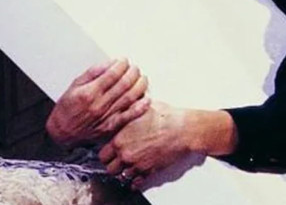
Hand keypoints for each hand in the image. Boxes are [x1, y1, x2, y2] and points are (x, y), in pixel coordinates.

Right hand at [46, 58, 149, 148]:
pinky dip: (140, 107)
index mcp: (89, 92)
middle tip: (134, 68)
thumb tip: (109, 63)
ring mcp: (106, 116)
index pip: (112, 74)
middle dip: (133, 72)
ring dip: (140, 85)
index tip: (124, 60)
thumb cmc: (68, 108)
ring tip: (142, 78)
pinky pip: (130, 116)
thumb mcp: (75, 85)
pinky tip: (147, 98)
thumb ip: (92, 73)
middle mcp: (99, 104)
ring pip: (130, 97)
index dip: (121, 65)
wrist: (63, 131)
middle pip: (124, 84)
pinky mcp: (111, 127)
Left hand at [99, 103, 238, 189]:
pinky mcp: (149, 170)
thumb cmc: (165, 117)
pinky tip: (137, 173)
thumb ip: (126, 109)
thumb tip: (120, 104)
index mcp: (120, 138)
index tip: (109, 150)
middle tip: (117, 159)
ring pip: (121, 176)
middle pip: (109, 167)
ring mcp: (136, 164)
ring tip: (127, 164)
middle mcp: (125, 153)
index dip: (106, 152)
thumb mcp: (141, 106)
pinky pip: (136, 182)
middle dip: (112, 164)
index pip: (102, 153)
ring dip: (123, 171)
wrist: (182, 129)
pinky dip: (135, 179)